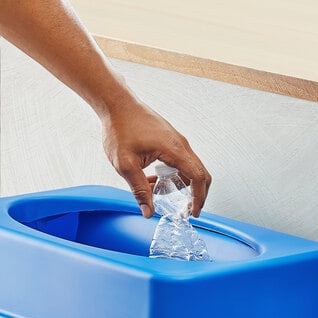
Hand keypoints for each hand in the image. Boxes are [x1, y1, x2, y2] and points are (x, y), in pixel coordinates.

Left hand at [101, 98, 210, 217]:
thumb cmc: (120, 128)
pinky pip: (180, 162)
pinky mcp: (170, 141)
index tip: (194, 212)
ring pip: (190, 168)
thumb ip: (138, 190)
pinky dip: (173, 175)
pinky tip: (154, 181)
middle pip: (200, 173)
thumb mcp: (125, 165)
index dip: (199, 197)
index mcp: (174, 149)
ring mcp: (176, 141)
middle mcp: (180, 144)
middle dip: (197, 194)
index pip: (198, 177)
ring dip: (182, 185)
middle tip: (187, 210)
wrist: (117, 105)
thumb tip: (148, 212)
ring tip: (162, 195)